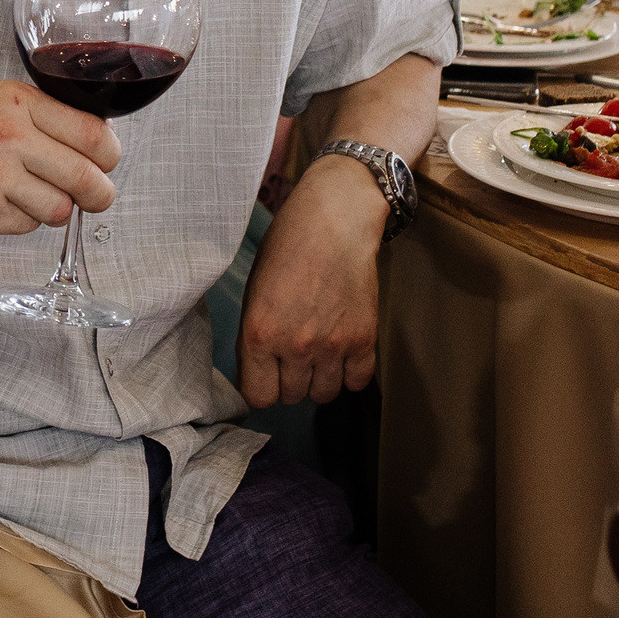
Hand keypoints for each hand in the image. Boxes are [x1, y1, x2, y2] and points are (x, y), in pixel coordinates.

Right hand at [0, 81, 120, 235]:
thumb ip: (38, 116)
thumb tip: (93, 140)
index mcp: (16, 101)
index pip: (93, 133)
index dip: (109, 154)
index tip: (106, 161)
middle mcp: (9, 136)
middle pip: (87, 176)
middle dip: (100, 193)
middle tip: (97, 196)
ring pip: (60, 209)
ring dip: (56, 209)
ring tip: (34, 197)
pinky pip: (27, 226)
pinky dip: (22, 220)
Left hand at [236, 154, 385, 406]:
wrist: (334, 220)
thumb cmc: (287, 246)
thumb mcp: (254, 291)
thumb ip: (255, 335)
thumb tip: (259, 369)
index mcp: (258, 334)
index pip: (258, 396)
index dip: (261, 387)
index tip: (265, 376)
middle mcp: (294, 347)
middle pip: (292, 397)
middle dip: (289, 381)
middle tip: (292, 356)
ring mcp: (332, 346)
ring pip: (324, 394)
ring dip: (319, 379)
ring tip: (317, 353)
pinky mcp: (363, 339)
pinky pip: (357, 381)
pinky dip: (350, 373)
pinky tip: (343, 353)